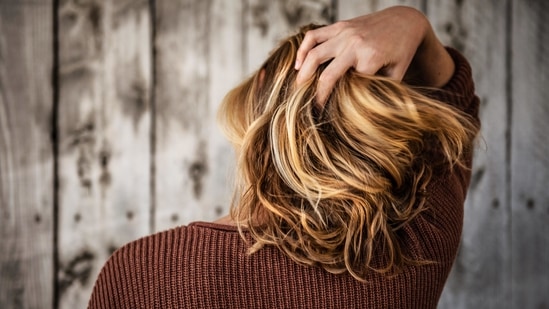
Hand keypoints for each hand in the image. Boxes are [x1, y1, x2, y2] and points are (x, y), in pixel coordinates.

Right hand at [295, 6, 452, 103]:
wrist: (405, 20)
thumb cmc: (402, 51)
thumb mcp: (397, 74)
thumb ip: (380, 91)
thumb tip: (363, 113)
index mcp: (371, 58)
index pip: (349, 87)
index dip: (339, 103)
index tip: (333, 117)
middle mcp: (355, 44)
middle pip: (326, 75)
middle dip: (316, 96)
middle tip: (309, 109)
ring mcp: (344, 32)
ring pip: (313, 54)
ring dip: (303, 74)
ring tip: (297, 89)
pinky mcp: (338, 26)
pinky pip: (313, 36)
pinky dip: (302, 50)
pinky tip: (298, 64)